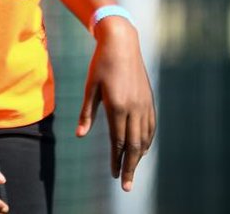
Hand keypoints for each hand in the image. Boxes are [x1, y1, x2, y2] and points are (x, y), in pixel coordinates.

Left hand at [76, 18, 155, 191]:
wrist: (122, 43)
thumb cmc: (101, 64)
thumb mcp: (90, 88)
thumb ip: (87, 114)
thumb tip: (79, 136)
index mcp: (118, 106)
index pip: (118, 141)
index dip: (116, 160)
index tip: (114, 175)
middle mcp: (134, 108)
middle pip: (135, 146)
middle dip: (130, 167)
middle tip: (127, 186)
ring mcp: (145, 104)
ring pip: (145, 138)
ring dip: (140, 157)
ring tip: (133, 170)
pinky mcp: (149, 100)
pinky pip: (150, 127)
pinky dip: (147, 141)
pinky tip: (143, 149)